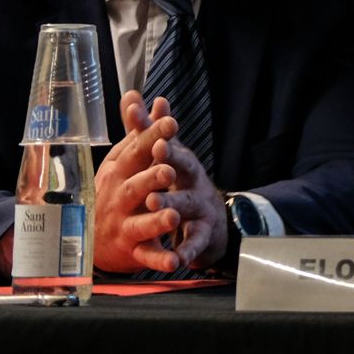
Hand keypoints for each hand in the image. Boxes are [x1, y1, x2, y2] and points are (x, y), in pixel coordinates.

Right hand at [92, 91, 184, 272]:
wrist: (89, 238)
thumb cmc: (115, 190)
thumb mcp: (123, 159)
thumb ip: (136, 129)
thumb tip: (137, 94)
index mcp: (120, 173)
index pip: (136, 152)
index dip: (152, 137)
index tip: (170, 122)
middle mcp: (119, 199)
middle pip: (135, 188)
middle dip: (151, 178)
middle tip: (167, 169)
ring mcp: (124, 226)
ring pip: (140, 224)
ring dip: (156, 220)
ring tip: (173, 216)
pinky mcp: (133, 251)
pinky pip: (147, 257)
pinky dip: (160, 260)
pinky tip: (175, 261)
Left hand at [145, 131, 229, 271]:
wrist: (212, 223)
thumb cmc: (184, 184)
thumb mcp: (170, 156)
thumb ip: (152, 129)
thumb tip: (140, 95)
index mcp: (182, 162)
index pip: (173, 145)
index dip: (165, 139)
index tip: (157, 134)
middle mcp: (194, 182)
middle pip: (185, 171)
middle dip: (172, 165)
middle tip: (159, 161)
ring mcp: (199, 208)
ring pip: (185, 206)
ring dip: (171, 205)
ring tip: (155, 204)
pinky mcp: (201, 236)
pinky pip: (193, 243)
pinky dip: (185, 251)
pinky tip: (177, 257)